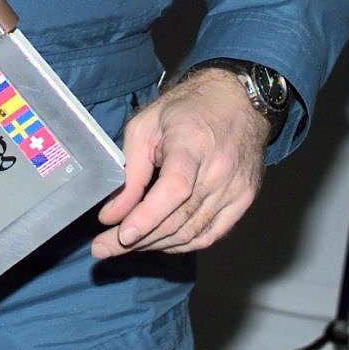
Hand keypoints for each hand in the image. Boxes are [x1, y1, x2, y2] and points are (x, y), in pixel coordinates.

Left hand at [91, 67, 268, 258]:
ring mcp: (236, 189)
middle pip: (179, 218)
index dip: (148, 216)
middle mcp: (219, 169)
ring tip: (125, 246)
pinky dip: (183, 244)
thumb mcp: (146, 126)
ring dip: (156, 244)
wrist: (237, 102)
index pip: (174, 189)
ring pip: (192, 232)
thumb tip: (111, 214)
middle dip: (139, 239)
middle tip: (104, 247)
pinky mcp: (244, 201)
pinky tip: (159, 242)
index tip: (121, 234)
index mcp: (193, 143)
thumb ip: (130, 171)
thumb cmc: (186, 109)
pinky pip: (210, 235)